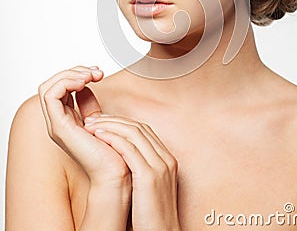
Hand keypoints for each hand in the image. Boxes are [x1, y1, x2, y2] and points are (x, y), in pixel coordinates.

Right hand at [38, 66, 130, 190]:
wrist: (116, 171)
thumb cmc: (112, 149)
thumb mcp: (99, 118)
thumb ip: (89, 103)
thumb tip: (87, 84)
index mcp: (66, 119)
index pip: (60, 88)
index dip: (77, 74)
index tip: (98, 73)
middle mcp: (58, 122)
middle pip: (51, 85)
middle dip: (74, 72)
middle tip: (96, 72)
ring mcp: (56, 125)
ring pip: (48, 87)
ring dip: (70, 75)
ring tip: (91, 76)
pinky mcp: (59, 127)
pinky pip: (51, 95)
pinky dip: (66, 82)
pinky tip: (85, 82)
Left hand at [84, 115, 180, 230]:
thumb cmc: (150, 217)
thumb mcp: (148, 187)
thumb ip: (140, 168)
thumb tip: (119, 157)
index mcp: (167, 159)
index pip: (144, 130)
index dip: (121, 123)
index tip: (102, 122)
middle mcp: (166, 159)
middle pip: (139, 128)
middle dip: (114, 120)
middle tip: (93, 119)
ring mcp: (160, 166)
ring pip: (134, 133)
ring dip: (110, 125)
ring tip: (91, 125)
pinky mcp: (150, 176)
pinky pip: (129, 148)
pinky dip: (113, 138)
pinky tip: (98, 136)